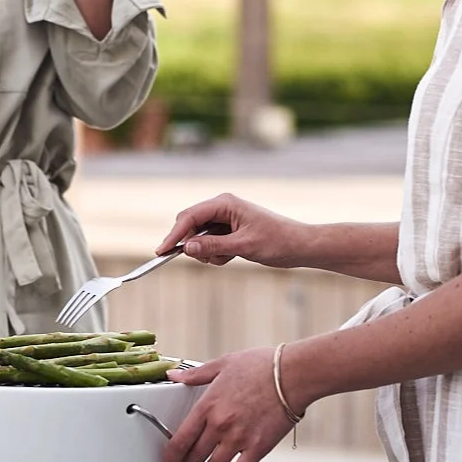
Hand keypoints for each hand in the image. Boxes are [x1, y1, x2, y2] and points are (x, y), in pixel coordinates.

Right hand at [156, 195, 310, 269]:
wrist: (299, 246)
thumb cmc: (277, 241)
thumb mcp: (243, 246)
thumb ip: (213, 246)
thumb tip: (186, 249)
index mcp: (225, 203)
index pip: (190, 217)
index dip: (175, 235)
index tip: (162, 251)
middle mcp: (222, 208)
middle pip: (191, 225)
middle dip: (192, 244)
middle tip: (202, 258)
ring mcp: (225, 219)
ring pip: (199, 237)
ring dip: (207, 252)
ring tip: (228, 256)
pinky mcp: (229, 231)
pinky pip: (210, 244)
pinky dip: (216, 254)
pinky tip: (233, 256)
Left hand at [161, 346, 301, 461]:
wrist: (292, 375)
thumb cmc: (261, 366)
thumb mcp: (223, 364)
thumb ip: (195, 374)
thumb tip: (173, 374)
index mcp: (208, 405)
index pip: (181, 438)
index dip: (171, 455)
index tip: (167, 461)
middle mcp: (220, 425)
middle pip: (194, 457)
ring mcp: (239, 439)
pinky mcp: (258, 448)